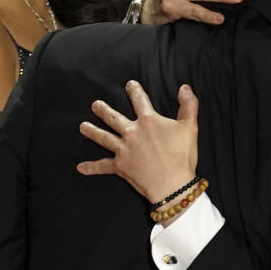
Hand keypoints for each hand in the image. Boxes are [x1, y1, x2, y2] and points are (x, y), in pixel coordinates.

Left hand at [77, 81, 199, 203]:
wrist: (173, 184)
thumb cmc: (182, 156)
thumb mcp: (190, 127)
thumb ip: (188, 105)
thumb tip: (184, 88)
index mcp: (148, 121)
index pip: (140, 101)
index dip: (134, 91)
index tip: (129, 85)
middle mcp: (132, 132)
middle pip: (114, 118)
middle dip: (104, 110)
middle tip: (95, 105)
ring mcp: (123, 149)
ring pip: (104, 138)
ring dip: (92, 132)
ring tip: (83, 126)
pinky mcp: (120, 166)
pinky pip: (103, 166)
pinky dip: (91, 167)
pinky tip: (80, 167)